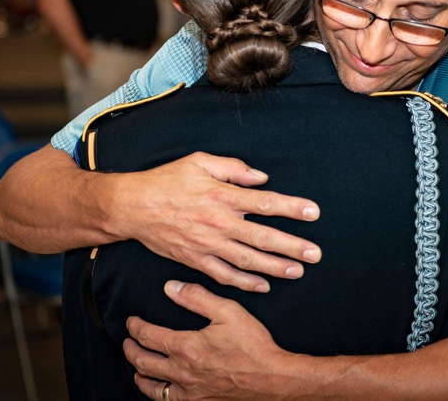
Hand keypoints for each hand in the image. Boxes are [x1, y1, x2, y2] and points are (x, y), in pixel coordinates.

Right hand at [115, 152, 321, 291]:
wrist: (132, 207)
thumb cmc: (167, 180)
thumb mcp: (200, 161)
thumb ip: (233, 168)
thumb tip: (262, 178)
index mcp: (222, 196)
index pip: (265, 203)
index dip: (291, 208)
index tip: (313, 212)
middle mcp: (218, 222)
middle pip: (262, 237)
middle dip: (291, 246)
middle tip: (315, 254)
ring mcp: (207, 245)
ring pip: (247, 260)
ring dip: (275, 267)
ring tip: (297, 271)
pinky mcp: (195, 260)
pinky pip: (224, 275)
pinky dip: (245, 283)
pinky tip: (264, 286)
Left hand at [125, 281, 296, 400]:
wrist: (272, 379)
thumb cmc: (253, 345)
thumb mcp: (228, 311)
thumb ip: (197, 297)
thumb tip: (171, 287)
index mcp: (186, 347)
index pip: (148, 336)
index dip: (135, 327)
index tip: (131, 322)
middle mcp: (182, 373)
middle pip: (143, 362)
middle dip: (131, 350)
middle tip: (127, 342)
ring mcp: (189, 392)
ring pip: (152, 387)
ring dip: (140, 375)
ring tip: (137, 368)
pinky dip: (158, 394)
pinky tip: (160, 390)